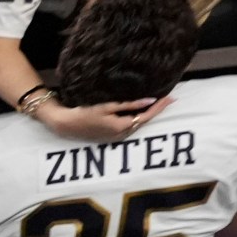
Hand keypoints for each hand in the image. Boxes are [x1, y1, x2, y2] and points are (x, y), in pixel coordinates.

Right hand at [37, 95, 170, 142]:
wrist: (66, 124)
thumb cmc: (84, 112)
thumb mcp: (108, 106)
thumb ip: (130, 104)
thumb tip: (149, 100)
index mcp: (122, 127)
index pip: (146, 116)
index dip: (160, 107)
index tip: (171, 98)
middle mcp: (121, 135)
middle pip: (143, 122)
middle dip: (156, 111)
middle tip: (167, 99)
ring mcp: (115, 139)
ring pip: (136, 125)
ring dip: (146, 115)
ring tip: (157, 104)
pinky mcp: (110, 138)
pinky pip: (128, 127)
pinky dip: (136, 119)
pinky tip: (139, 111)